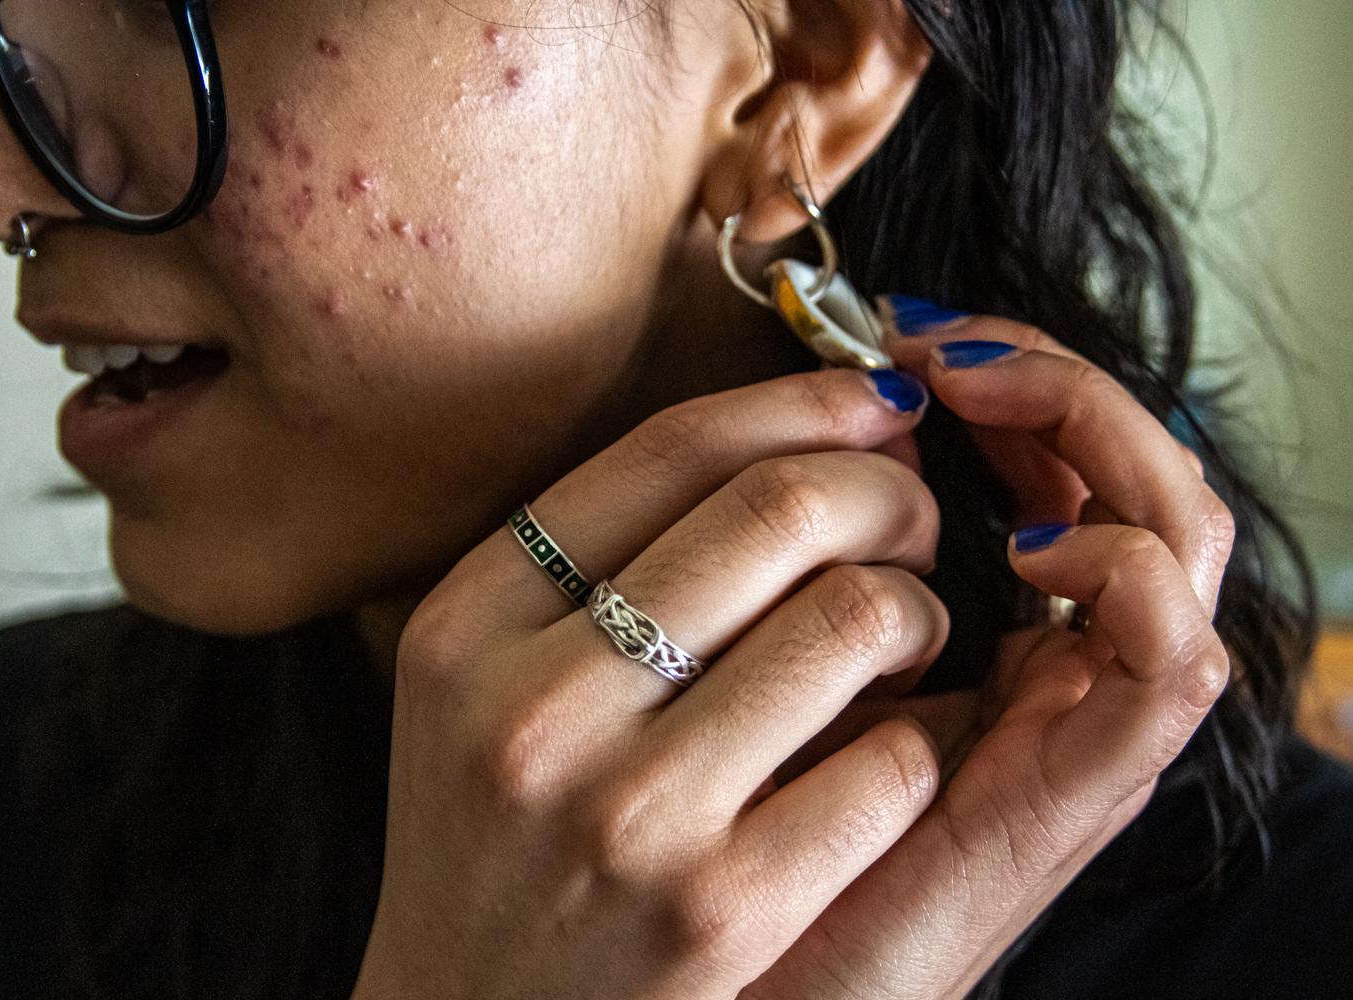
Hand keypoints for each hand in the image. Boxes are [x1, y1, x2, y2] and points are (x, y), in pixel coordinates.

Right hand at [354, 368, 950, 998]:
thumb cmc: (499, 841)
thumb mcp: (484, 685)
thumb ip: (596, 564)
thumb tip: (800, 433)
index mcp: (468, 624)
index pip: (670, 451)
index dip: (801, 401)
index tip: (873, 401)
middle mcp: (531, 707)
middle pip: (777, 511)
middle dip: (887, 491)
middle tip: (914, 517)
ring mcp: (626, 814)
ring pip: (854, 617)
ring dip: (919, 609)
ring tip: (907, 638)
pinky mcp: (719, 911)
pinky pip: (891, 762)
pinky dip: (923, 735)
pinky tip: (899, 744)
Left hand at [743, 313, 1233, 998]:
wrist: (749, 983)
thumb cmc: (733, 817)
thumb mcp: (756, 654)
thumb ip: (796, 560)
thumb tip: (811, 424)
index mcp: (995, 623)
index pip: (1065, 462)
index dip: (1016, 373)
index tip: (911, 331)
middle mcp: (1057, 660)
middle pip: (1131, 474)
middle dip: (1051, 378)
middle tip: (944, 342)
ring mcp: (1081, 721)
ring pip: (1177, 535)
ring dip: (1098, 431)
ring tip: (979, 392)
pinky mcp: (1080, 788)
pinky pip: (1168, 658)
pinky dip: (1127, 572)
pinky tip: (1029, 544)